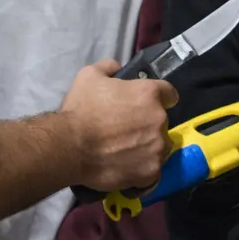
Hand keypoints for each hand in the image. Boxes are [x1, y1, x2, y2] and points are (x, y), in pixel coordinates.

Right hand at [61, 60, 176, 191]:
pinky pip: (153, 170)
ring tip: (125, 151)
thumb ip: (108, 67)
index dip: (158, 98)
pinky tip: (126, 167)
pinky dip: (142, 169)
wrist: (69, 146)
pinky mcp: (151, 172)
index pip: (169, 94)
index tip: (145, 104)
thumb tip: (117, 68)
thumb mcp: (89, 76)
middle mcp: (159, 120)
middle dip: (148, 124)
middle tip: (126, 130)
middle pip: (162, 122)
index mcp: (149, 94)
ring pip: (160, 147)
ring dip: (147, 147)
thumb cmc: (80, 110)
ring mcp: (157, 148)